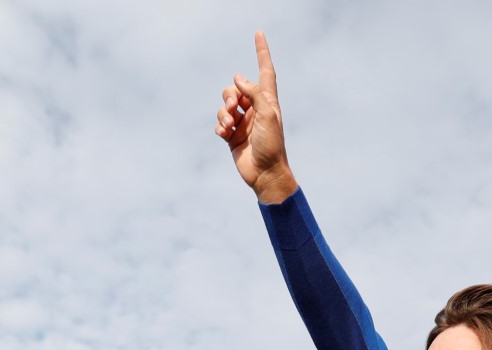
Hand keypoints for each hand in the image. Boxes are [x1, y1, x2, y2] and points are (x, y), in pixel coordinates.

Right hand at [214, 32, 297, 202]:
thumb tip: (238, 77)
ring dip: (224, 113)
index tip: (258, 34)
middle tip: (234, 106)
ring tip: (229, 126)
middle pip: (235, 89)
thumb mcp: (267, 115)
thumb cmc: (272, 144)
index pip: (265, 72)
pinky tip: (225, 134)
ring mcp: (243, 123)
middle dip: (230, 95)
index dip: (262, 53)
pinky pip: (220, 123)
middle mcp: (254, 110)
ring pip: (225, 106)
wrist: (265, 173)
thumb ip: (254, 93)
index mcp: (267, 102)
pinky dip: (220, 127)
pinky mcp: (233, 136)